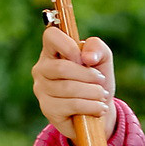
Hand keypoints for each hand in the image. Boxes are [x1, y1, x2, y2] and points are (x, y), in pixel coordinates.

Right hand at [33, 21, 116, 135]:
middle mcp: (41, 68)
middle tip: (101, 81)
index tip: (84, 59)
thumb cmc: (96, 80)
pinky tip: (99, 107)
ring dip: (93, 92)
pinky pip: (71, 105)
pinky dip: (91, 106)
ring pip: (68, 88)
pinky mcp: (47, 109)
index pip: (51, 36)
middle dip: (88, 75)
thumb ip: (97, 48)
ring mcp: (41, 89)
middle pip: (61, 68)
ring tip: (102, 95)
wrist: (97, 110)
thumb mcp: (102, 59)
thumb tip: (87, 57)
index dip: (69, 46)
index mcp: (52, 50)